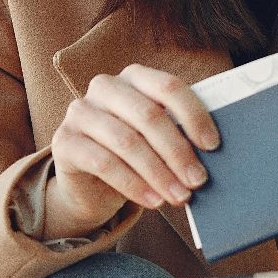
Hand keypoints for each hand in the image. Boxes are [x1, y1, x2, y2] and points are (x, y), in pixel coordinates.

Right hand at [43, 64, 220, 240]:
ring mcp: (80, 112)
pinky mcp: (63, 141)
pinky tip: (153, 201)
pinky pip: (104, 164)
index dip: (193, 115)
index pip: (168, 87)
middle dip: (177, 152)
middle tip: (197, 180)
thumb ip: (179, 133)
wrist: (90, 183)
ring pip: (127, 142)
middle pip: (148, 116)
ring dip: (158, 173)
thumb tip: (214, 151)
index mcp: (134, 76)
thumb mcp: (157, 138)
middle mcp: (104, 87)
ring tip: (179, 196)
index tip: (213, 145)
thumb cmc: (135, 154)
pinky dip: (134, 185)